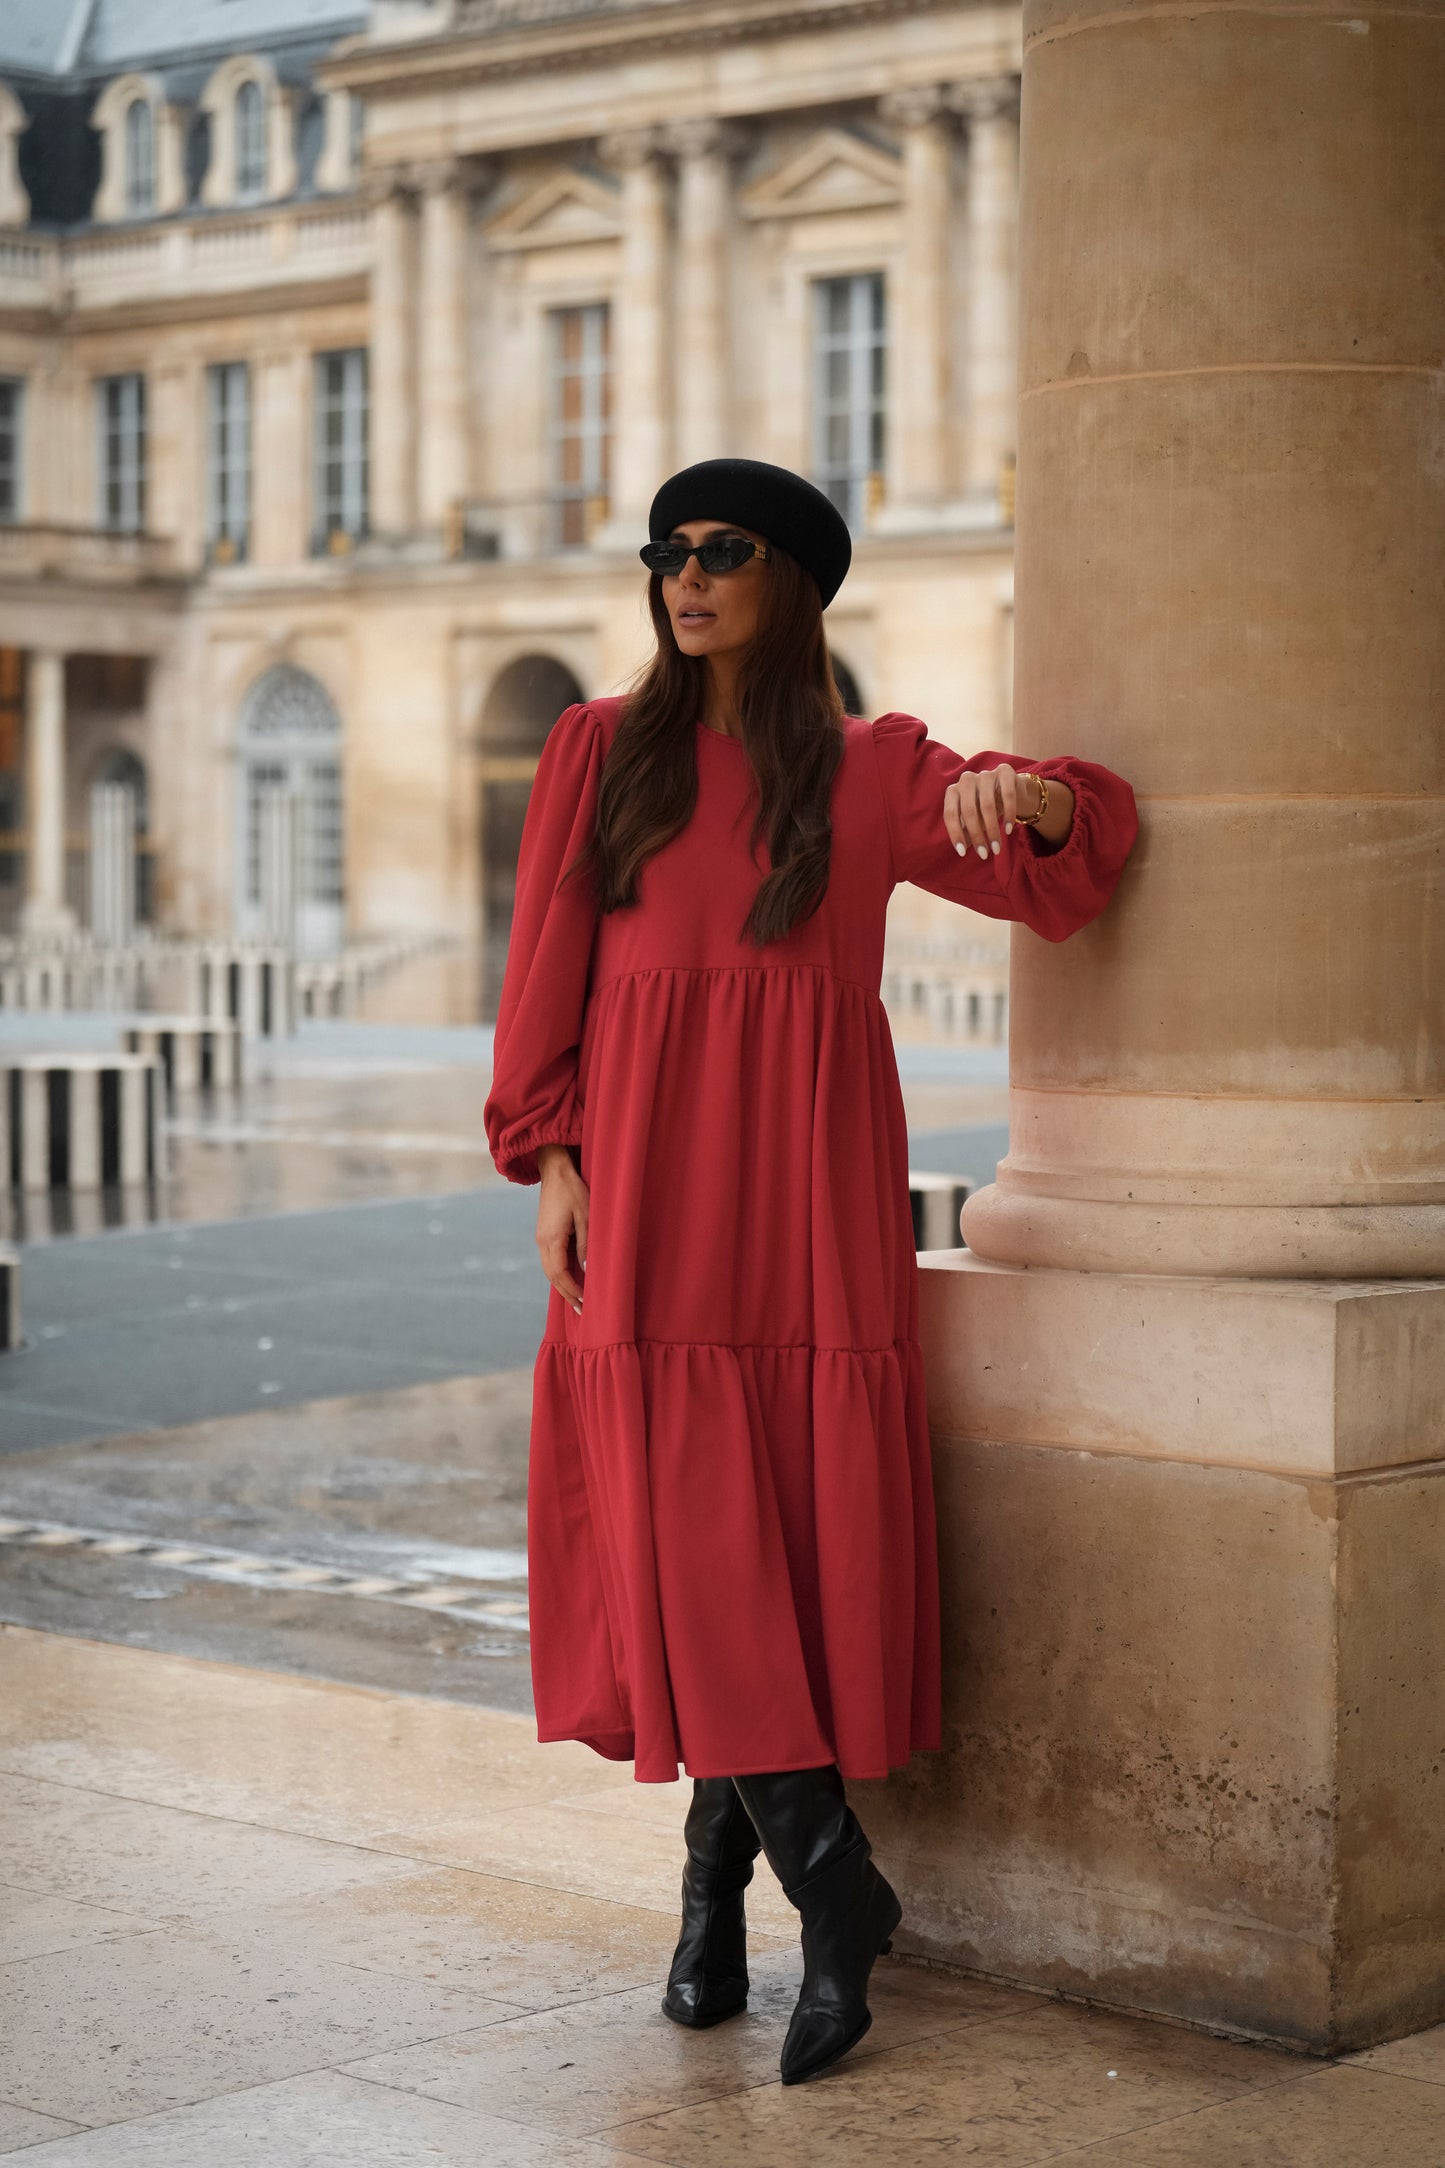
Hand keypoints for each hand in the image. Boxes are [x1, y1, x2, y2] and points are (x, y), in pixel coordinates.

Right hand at [536, 1143, 586, 1315]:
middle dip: (567, 1294)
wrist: (555, 1169)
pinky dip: (559, 1274)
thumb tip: (586, 1269)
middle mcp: (542, 1241)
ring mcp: (540, 1237)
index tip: (586, 1303)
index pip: (560, 1274)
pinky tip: (569, 1279)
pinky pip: (550, 1260)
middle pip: (552, 1276)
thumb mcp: (587, 1215)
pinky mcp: (544, 1233)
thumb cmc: (574, 1189)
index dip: (572, 1290)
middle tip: (582, 1311)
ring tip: (577, 1300)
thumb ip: (586, 1243)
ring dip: (562, 1286)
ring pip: (549, 1270)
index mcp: (551, 1239)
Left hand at [944, 765, 1073, 855]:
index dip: (955, 834)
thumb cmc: (985, 808)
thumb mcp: (974, 820)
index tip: (963, 853)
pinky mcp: (1005, 771)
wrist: (1011, 790)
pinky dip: (1008, 814)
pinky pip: (1007, 795)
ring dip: (992, 829)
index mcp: (953, 791)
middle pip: (969, 810)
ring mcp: (985, 774)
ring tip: (996, 847)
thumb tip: (962, 849)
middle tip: (984, 854)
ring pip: (987, 804)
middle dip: (977, 835)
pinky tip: (1008, 830)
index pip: (950, 813)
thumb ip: (966, 831)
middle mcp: (966, 779)